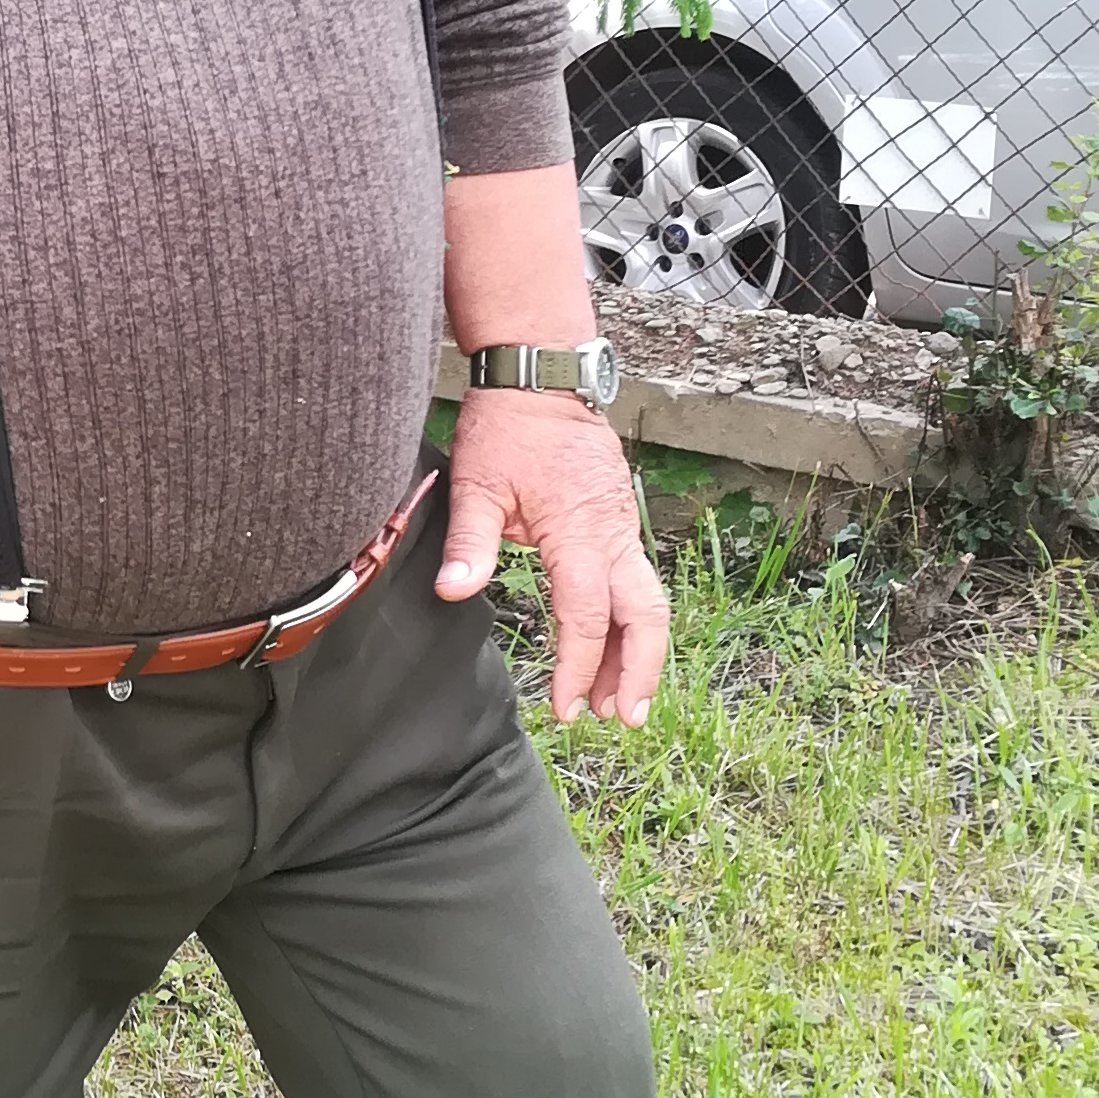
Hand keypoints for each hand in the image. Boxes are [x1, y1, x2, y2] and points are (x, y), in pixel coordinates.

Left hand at [434, 388, 667, 727]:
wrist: (540, 378)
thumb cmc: (505, 428)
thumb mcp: (476, 484)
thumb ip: (470, 543)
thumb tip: (453, 591)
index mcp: (578, 531)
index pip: (587, 615)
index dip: (577, 665)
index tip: (564, 707)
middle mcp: (613, 533)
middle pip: (645, 616)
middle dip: (637, 673)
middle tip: (619, 719)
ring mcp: (622, 526)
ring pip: (646, 602)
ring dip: (634, 654)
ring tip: (612, 700)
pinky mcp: (619, 522)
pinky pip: (634, 582)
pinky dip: (627, 622)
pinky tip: (608, 650)